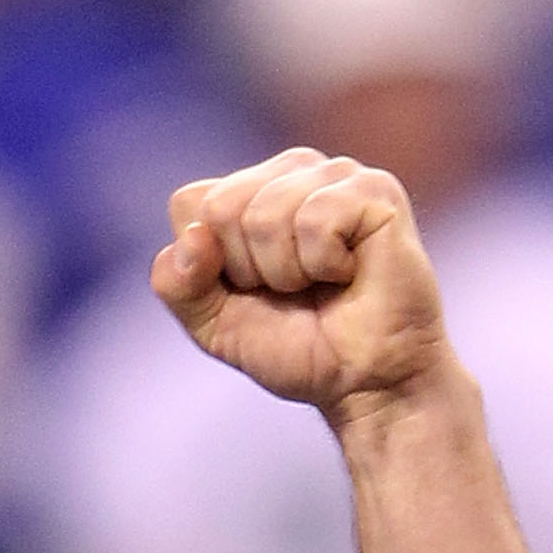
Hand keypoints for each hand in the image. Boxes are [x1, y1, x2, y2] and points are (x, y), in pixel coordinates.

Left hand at [152, 149, 451, 426]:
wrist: (364, 383)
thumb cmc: (298, 348)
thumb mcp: (214, 325)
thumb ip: (177, 284)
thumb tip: (195, 237)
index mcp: (251, 189)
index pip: (190, 204)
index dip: (209, 266)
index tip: (251, 290)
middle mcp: (293, 169)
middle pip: (222, 207)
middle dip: (248, 270)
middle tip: (292, 291)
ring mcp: (336, 173)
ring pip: (265, 216)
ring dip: (288, 274)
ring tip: (322, 284)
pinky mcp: (375, 190)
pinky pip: (316, 220)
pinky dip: (324, 265)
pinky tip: (349, 273)